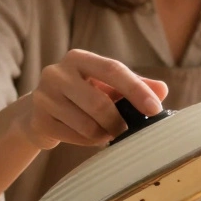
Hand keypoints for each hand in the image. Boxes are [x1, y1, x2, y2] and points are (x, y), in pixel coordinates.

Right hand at [15, 49, 168, 148]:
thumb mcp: (107, 86)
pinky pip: (73, 137)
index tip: (155, 109)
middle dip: (119, 122)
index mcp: (78, 58)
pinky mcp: (38, 120)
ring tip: (106, 134)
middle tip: (126, 131)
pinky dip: (88, 142)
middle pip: (99, 102)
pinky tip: (88, 137)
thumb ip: (135, 86)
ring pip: (86, 124)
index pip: (113, 69)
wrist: (38, 112)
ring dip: (104, 134)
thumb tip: (162, 90)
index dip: (136, 90)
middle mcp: (57, 72)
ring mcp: (43, 96)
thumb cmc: (82, 96)